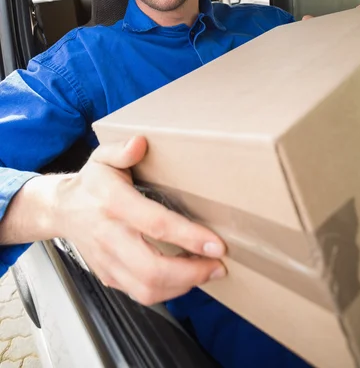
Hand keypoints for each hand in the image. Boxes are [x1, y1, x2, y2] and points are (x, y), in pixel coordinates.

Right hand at [56, 137, 225, 304]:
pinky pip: (140, 294)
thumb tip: (140, 143)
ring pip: (147, 289)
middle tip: (218, 265)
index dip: (189, 237)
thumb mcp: (102, 157)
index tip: (217, 244)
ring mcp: (108, 261)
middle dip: (192, 273)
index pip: (156, 225)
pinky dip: (168, 291)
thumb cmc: (91, 183)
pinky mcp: (109, 276)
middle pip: (153, 269)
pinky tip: (185, 277)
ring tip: (207, 271)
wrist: (62, 210)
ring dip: (183, 286)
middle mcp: (110, 236)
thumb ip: (121, 150)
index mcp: (113, 203)